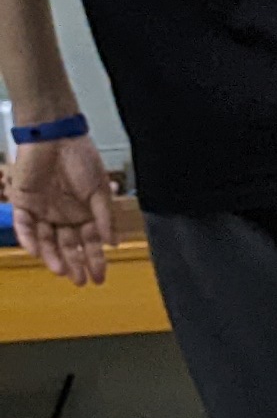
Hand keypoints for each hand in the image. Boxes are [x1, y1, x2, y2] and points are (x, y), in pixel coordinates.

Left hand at [3, 129, 113, 287]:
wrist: (54, 136)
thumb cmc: (81, 159)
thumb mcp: (100, 191)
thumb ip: (104, 218)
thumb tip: (112, 243)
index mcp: (84, 214)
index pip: (89, 243)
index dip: (94, 260)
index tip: (100, 277)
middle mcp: (63, 215)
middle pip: (67, 246)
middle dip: (75, 264)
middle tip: (81, 281)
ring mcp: (42, 210)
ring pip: (46, 240)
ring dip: (52, 256)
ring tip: (62, 271)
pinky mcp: (23, 202)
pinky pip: (24, 225)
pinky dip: (30, 239)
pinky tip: (38, 252)